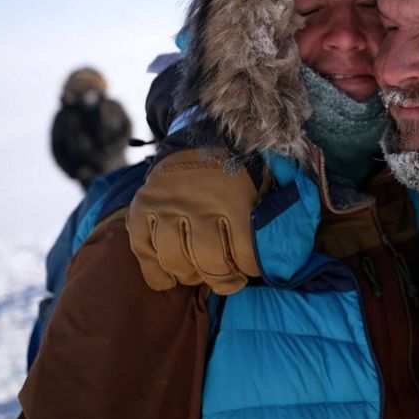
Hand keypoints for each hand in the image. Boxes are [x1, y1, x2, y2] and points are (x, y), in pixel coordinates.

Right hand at [127, 148, 264, 293]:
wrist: (202, 139)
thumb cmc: (238, 174)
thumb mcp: (262, 189)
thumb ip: (266, 221)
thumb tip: (276, 259)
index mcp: (235, 200)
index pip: (245, 254)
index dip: (250, 270)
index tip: (250, 270)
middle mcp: (199, 204)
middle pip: (209, 261)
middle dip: (222, 279)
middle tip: (228, 278)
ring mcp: (167, 207)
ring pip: (175, 261)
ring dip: (191, 276)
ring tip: (200, 273)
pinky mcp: (142, 209)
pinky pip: (144, 253)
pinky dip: (157, 273)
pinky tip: (171, 277)